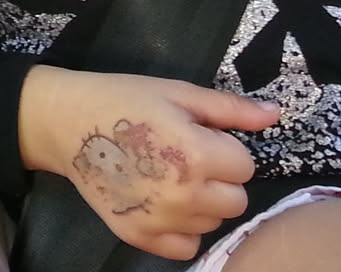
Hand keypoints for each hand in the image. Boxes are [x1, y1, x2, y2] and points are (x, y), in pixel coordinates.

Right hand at [18, 66, 279, 261]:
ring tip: (168, 177)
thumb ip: (229, 109)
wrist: (65, 123)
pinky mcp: (140, 237)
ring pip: (213, 222)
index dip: (224, 148)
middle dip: (218, 179)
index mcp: (197, 155)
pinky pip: (187, 246)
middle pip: (235, 200)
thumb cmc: (123, 99)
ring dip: (201, 203)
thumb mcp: (176, 93)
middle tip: (185, 158)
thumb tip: (276, 115)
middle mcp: (184, 195)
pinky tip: (162, 203)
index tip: (196, 136)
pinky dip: (181, 229)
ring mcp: (161, 221)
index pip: (245, 165)